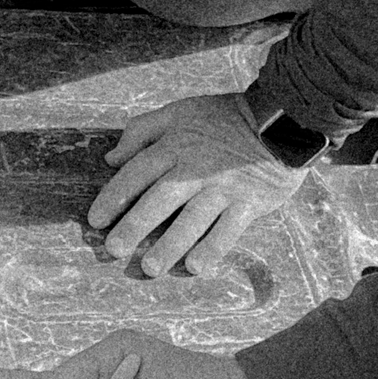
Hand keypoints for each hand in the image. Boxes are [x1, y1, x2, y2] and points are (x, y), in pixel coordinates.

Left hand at [86, 94, 311, 276]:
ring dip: (169, 246)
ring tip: (150, 268)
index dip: (114, 197)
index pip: (137, 172)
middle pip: (160, 200)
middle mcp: (196, 169)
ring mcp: (224, 188)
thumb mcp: (180, 111)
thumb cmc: (225, 118)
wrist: (282, 121)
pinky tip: (195, 267)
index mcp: (175, 146)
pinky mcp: (249, 202)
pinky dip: (212, 249)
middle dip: (134, 227)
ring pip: (192, 221)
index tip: (95, 220)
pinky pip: (228, 230)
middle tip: (114, 250)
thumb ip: (142, 130)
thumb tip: (111, 158)